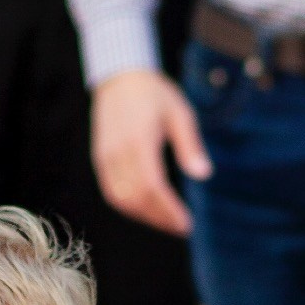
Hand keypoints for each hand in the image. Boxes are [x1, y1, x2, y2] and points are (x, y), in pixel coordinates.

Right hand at [91, 68, 210, 237]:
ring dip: (144, 216)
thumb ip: (190, 145)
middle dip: (159, 218)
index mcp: (140, 140)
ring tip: (167, 221)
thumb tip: (204, 174)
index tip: (186, 223)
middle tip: (181, 227)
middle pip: (136, 198)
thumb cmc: (155, 94)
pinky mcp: (100, 159)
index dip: (168, 210)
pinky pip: (112, 192)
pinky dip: (129, 206)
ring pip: (122, 199)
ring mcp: (106, 157)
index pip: (152, 186)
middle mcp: (119, 152)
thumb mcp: (180, 113)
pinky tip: (147, 209)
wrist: (120, 78)